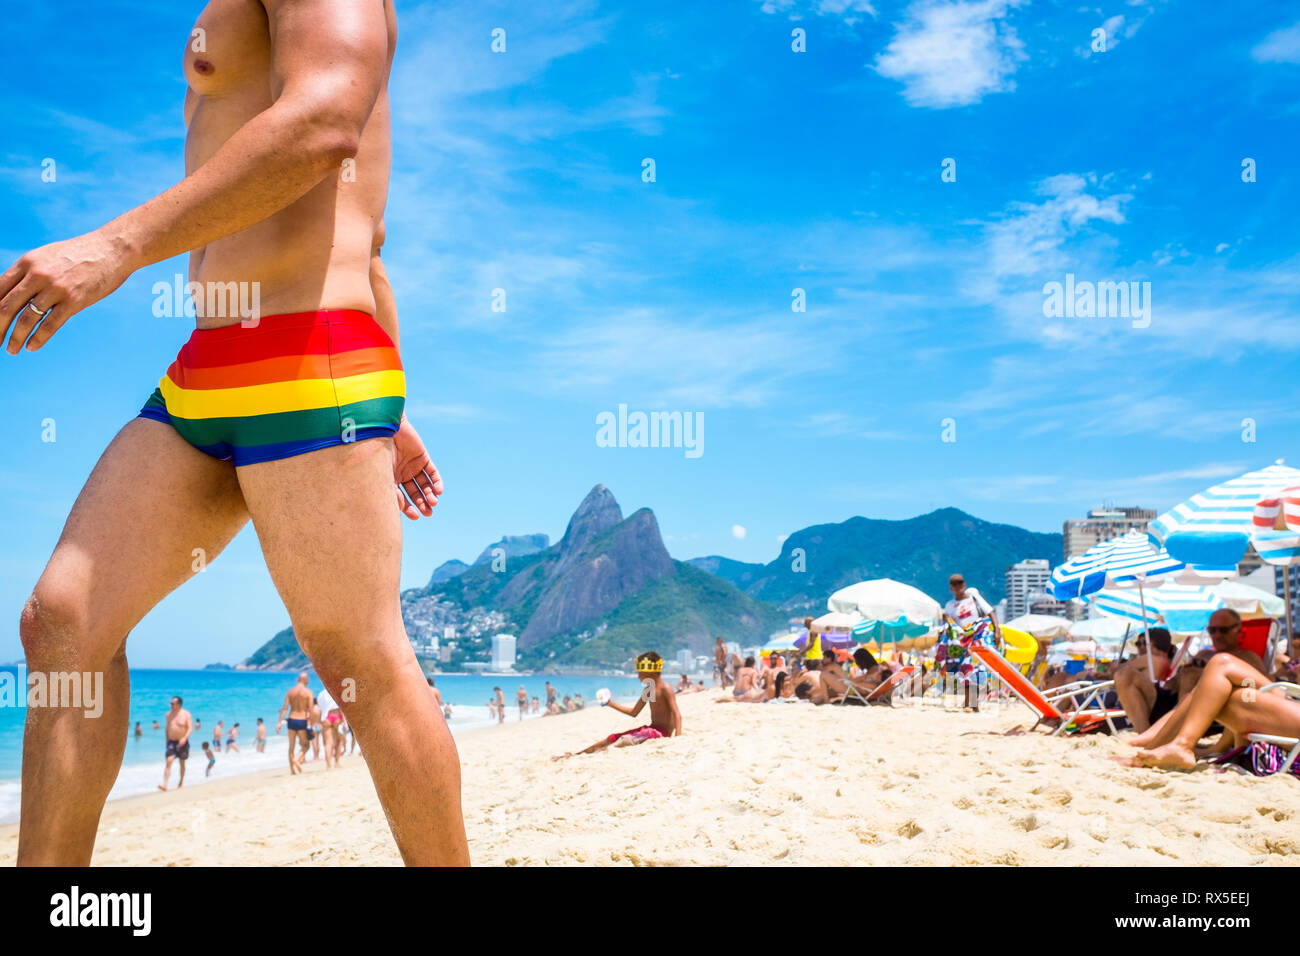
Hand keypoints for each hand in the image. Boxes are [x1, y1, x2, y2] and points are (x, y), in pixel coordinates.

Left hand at [0, 230, 134, 353]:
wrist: (113, 249)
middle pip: (7, 307)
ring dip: (16, 337)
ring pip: (26, 318)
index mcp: (28, 262)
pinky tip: (31, 347)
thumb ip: (31, 272)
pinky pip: (50, 324)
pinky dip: (38, 338)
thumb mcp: (49, 256)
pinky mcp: (74, 300)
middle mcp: (38, 274)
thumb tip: (15, 292)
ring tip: (12, 350)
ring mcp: (56, 288)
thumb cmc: (81, 253)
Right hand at [392, 414, 442, 519]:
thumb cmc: (377, 453)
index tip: (416, 517)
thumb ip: (391, 491)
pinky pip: (432, 472)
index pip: (402, 498)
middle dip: (422, 503)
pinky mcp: (422, 457)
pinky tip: (438, 491)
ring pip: (425, 484)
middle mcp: (402, 474)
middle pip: (415, 493)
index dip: (409, 508)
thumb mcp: (383, 475)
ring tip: (433, 502)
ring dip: (430, 494)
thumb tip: (400, 509)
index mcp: (391, 480)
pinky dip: (436, 482)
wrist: (382, 430)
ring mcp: (413, 465)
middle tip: (429, 513)